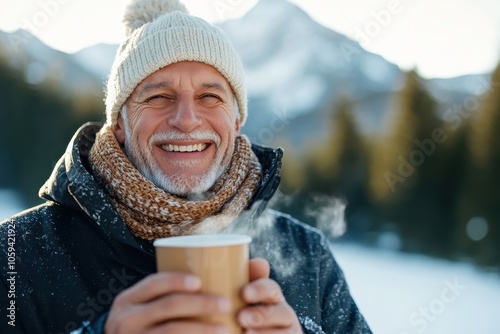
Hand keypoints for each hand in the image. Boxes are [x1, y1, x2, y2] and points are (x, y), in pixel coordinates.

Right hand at [104, 272, 230, 333]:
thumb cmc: (142, 324)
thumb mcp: (141, 308)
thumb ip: (163, 296)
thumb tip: (207, 280)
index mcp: (128, 300)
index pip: (153, 283)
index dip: (176, 280)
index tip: (200, 281)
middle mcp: (126, 320)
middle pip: (168, 305)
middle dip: (201, 303)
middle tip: (226, 303)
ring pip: (172, 330)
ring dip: (203, 329)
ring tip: (225, 328)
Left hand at [238, 258, 302, 332]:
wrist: (252, 333)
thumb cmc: (245, 317)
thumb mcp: (245, 300)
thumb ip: (244, 280)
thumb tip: (258, 262)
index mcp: (273, 299)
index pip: (271, 288)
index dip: (260, 288)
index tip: (244, 293)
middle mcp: (284, 315)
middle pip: (281, 312)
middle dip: (261, 315)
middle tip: (241, 318)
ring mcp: (288, 333)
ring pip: (283, 333)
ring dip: (264, 332)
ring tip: (245, 333)